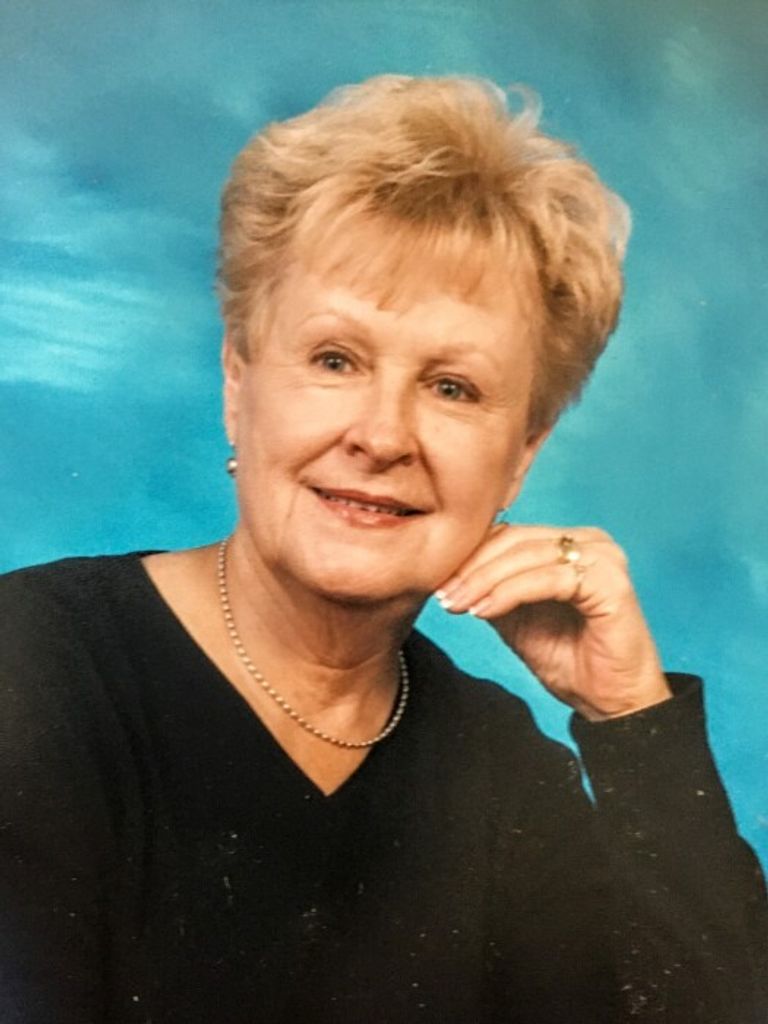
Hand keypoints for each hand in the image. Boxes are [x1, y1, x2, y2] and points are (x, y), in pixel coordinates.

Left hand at [435, 525, 671, 720]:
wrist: (609, 703)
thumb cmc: (569, 660)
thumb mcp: (514, 618)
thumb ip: (490, 588)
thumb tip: (448, 572)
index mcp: (570, 543)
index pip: (510, 534)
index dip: (470, 555)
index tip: (438, 583)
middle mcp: (590, 542)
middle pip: (515, 539)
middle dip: (472, 567)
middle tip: (443, 595)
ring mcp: (603, 558)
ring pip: (528, 555)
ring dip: (485, 580)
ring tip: (458, 604)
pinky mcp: (610, 581)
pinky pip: (548, 578)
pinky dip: (510, 592)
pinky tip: (484, 611)